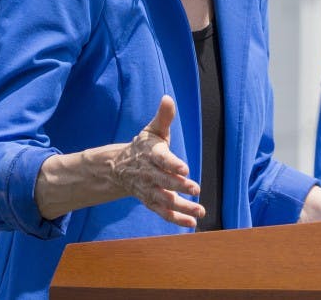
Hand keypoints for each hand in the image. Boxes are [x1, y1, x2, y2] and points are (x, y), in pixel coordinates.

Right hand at [35, 95, 204, 226]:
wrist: (119, 168)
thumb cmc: (143, 146)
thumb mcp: (152, 129)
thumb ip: (163, 117)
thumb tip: (168, 98)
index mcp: (151, 154)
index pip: (162, 159)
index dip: (173, 164)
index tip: (185, 168)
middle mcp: (149, 174)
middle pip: (164, 181)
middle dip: (179, 186)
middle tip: (195, 189)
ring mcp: (149, 190)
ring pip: (165, 200)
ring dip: (182, 207)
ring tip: (200, 211)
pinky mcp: (151, 201)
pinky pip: (163, 212)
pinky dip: (176, 219)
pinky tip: (192, 223)